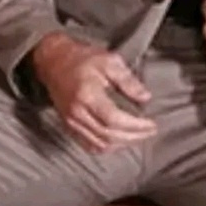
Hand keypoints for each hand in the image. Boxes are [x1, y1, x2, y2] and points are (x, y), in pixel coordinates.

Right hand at [32, 33, 156, 152]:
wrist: (53, 60)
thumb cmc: (81, 58)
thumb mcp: (108, 60)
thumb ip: (127, 80)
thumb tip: (145, 97)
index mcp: (87, 94)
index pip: (115, 120)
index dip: (136, 126)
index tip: (151, 124)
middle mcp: (77, 111)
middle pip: (109, 136)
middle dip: (134, 137)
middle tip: (149, 132)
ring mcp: (71, 121)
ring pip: (100, 144)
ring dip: (122, 144)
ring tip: (137, 136)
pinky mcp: (68, 125)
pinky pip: (89, 145)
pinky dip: (107, 147)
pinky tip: (118, 140)